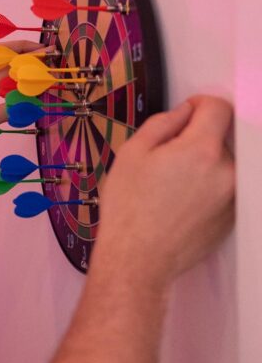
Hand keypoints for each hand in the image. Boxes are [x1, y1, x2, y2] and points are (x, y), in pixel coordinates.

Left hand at [0, 41, 41, 183]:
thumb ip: (9, 111)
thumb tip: (33, 102)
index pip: (13, 62)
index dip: (34, 57)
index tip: (53, 55)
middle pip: (3, 54)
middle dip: (25, 49)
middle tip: (44, 53)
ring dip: (17, 62)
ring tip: (34, 69)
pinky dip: (9, 78)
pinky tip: (15, 91)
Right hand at [95, 96, 234, 285]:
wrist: (139, 259)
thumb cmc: (128, 207)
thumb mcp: (131, 154)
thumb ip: (162, 123)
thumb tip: (183, 112)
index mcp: (201, 150)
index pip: (219, 108)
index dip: (200, 104)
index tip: (186, 113)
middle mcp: (228, 171)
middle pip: (221, 137)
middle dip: (197, 139)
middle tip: (165, 158)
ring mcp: (234, 196)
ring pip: (222, 164)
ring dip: (203, 164)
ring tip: (170, 186)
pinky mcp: (233, 217)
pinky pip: (224, 188)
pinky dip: (207, 187)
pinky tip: (179, 203)